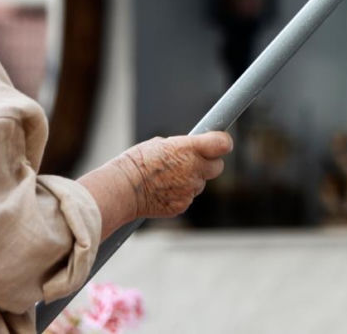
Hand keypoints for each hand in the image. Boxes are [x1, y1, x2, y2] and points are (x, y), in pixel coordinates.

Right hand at [79, 132, 232, 237]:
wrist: (123, 188)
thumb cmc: (138, 161)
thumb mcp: (161, 143)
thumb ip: (184, 147)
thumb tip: (194, 149)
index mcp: (189, 149)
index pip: (222, 144)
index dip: (223, 142)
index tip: (221, 142)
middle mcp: (194, 169)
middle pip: (217, 166)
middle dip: (208, 163)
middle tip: (193, 161)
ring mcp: (189, 190)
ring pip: (200, 183)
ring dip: (191, 179)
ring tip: (168, 177)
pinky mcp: (182, 205)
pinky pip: (188, 197)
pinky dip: (180, 193)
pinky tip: (163, 190)